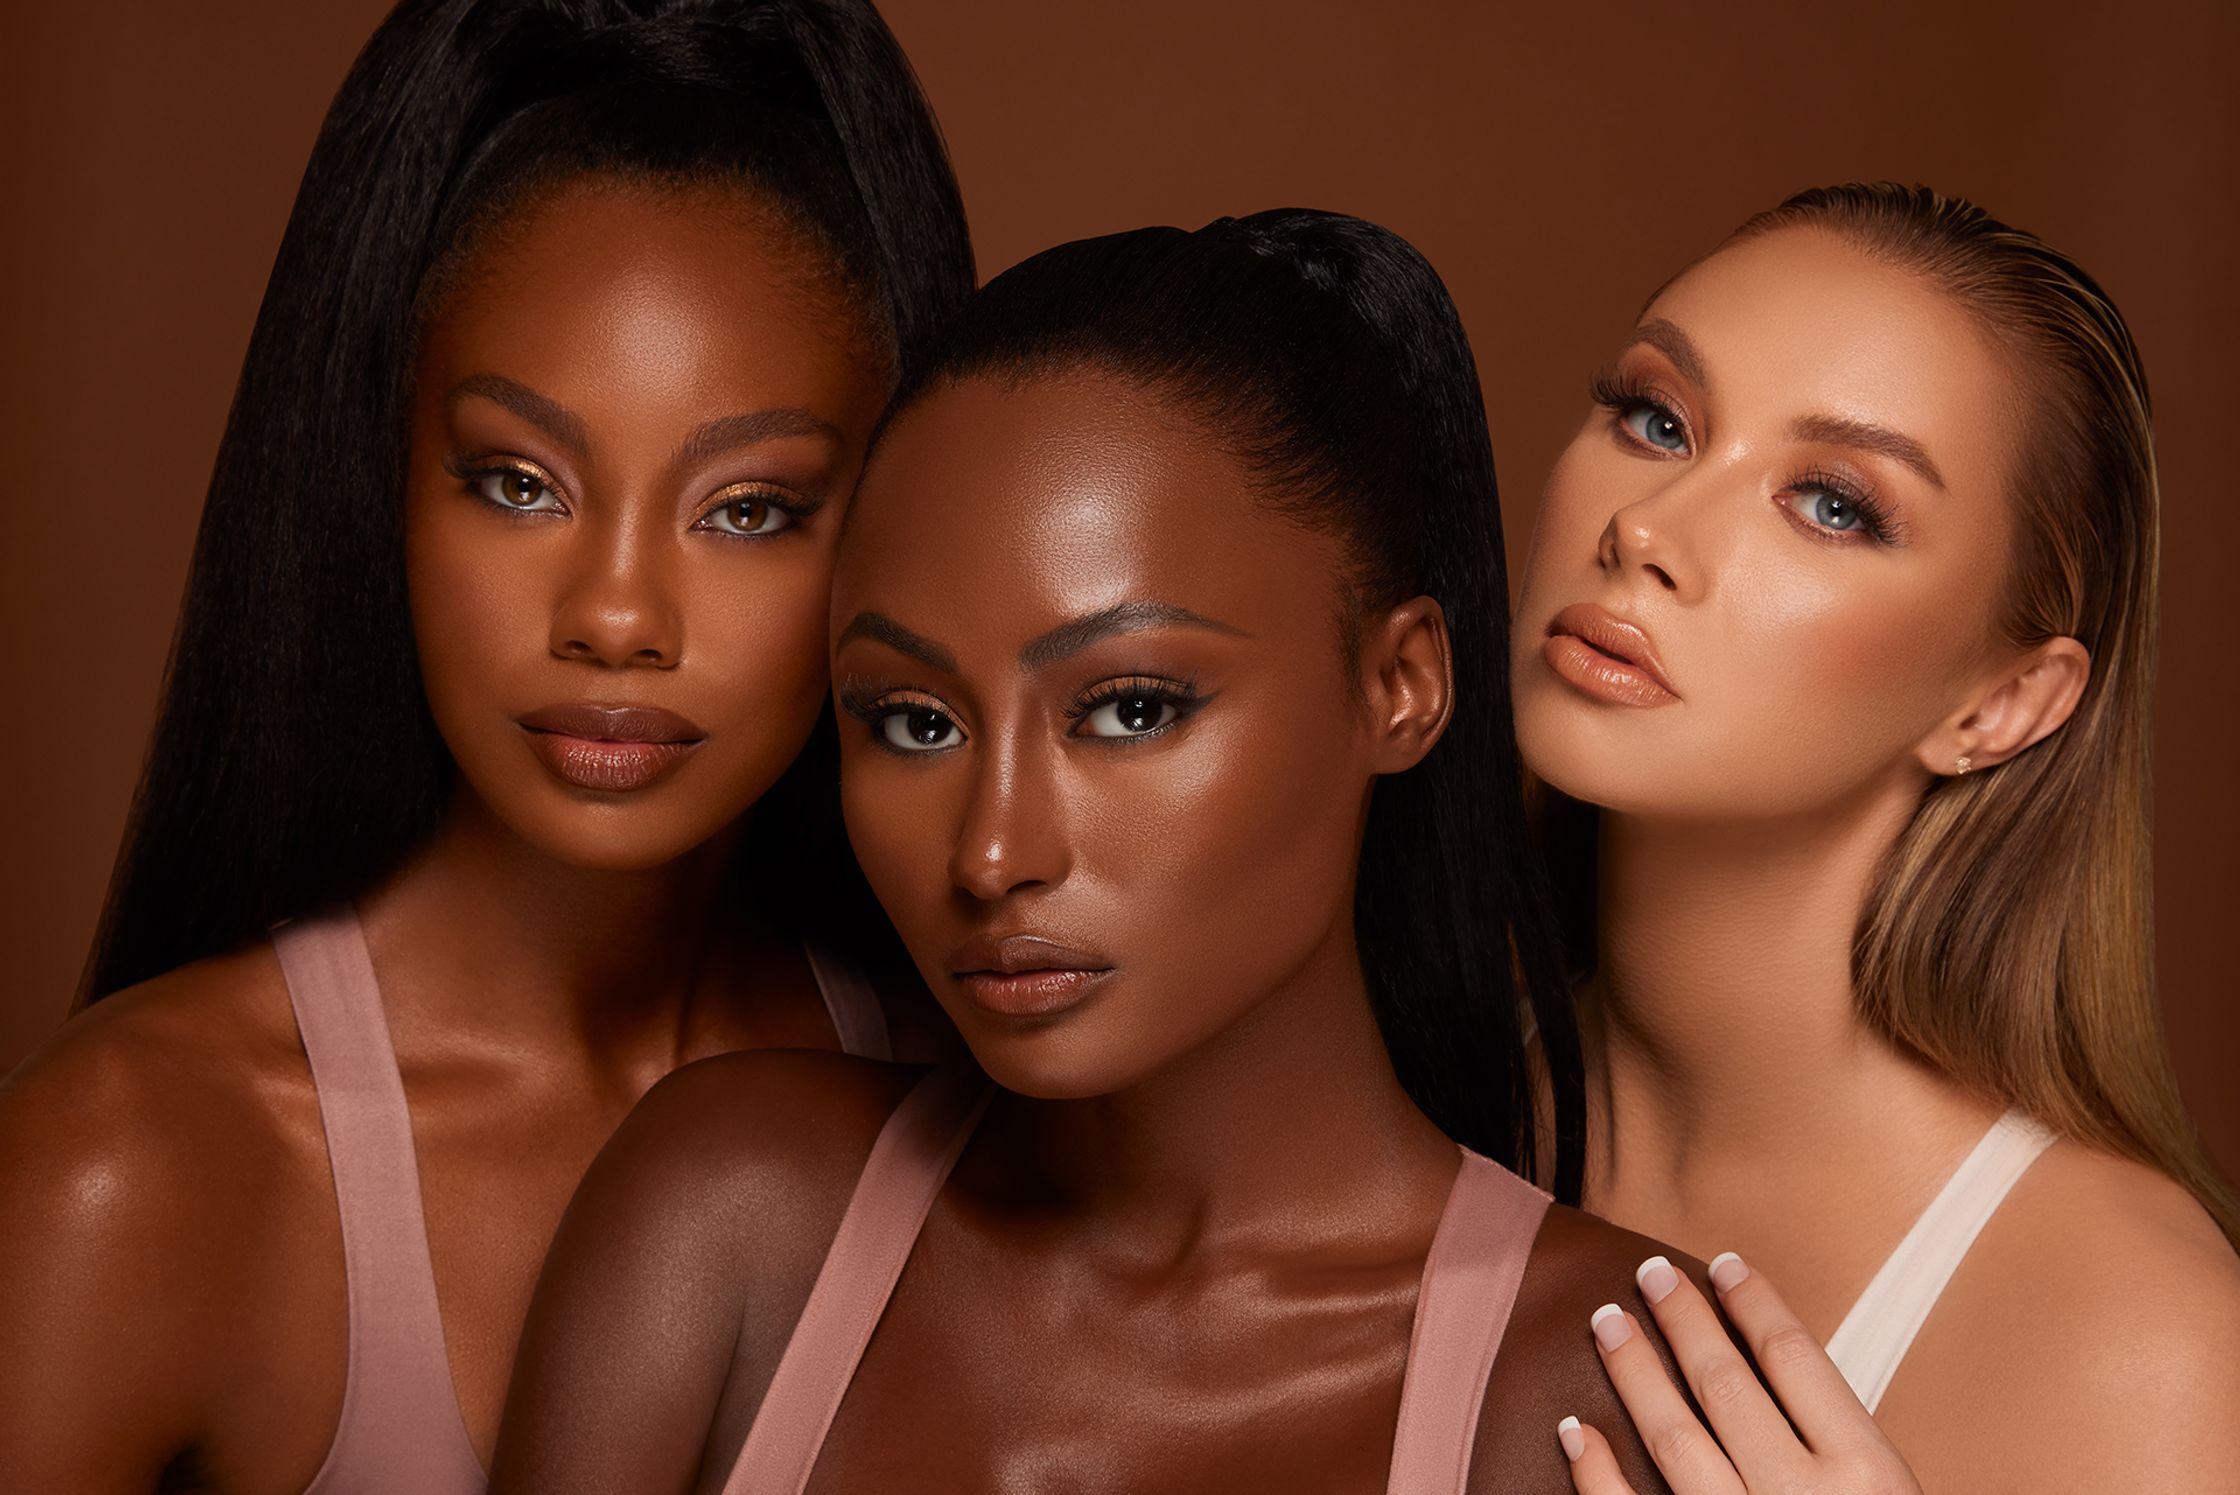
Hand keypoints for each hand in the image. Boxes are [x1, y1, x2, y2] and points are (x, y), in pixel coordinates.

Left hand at [1558, 1252, 1923, 1494]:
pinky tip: (1574, 1428)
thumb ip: (1845, 1458)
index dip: (1756, 1304)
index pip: (1799, 1361)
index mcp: (1869, 1477)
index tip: (1726, 1265)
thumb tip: (1785, 1375)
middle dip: (1684, 1320)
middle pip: (1727, 1382)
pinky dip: (1595, 1469)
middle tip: (1650, 1274)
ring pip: (1673, 1434)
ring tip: (1607, 1321)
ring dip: (1633, 1371)